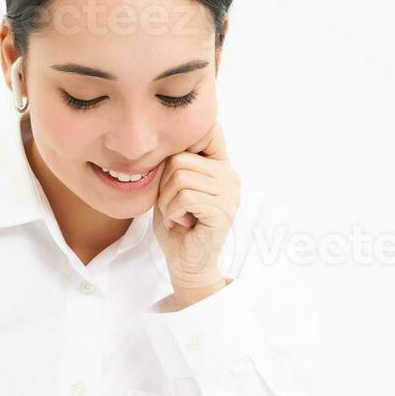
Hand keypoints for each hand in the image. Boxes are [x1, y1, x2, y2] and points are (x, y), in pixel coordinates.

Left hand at [151, 120, 239, 297]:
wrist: (185, 262)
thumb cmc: (176, 225)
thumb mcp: (171, 187)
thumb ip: (174, 164)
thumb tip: (165, 140)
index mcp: (220, 166)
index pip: (206, 133)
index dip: (180, 150)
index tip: (172, 177)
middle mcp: (230, 176)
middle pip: (180, 159)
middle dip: (164, 187)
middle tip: (173, 208)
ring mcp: (229, 193)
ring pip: (180, 178)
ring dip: (168, 202)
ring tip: (178, 216)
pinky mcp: (223, 211)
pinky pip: (185, 197)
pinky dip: (173, 213)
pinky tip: (183, 224)